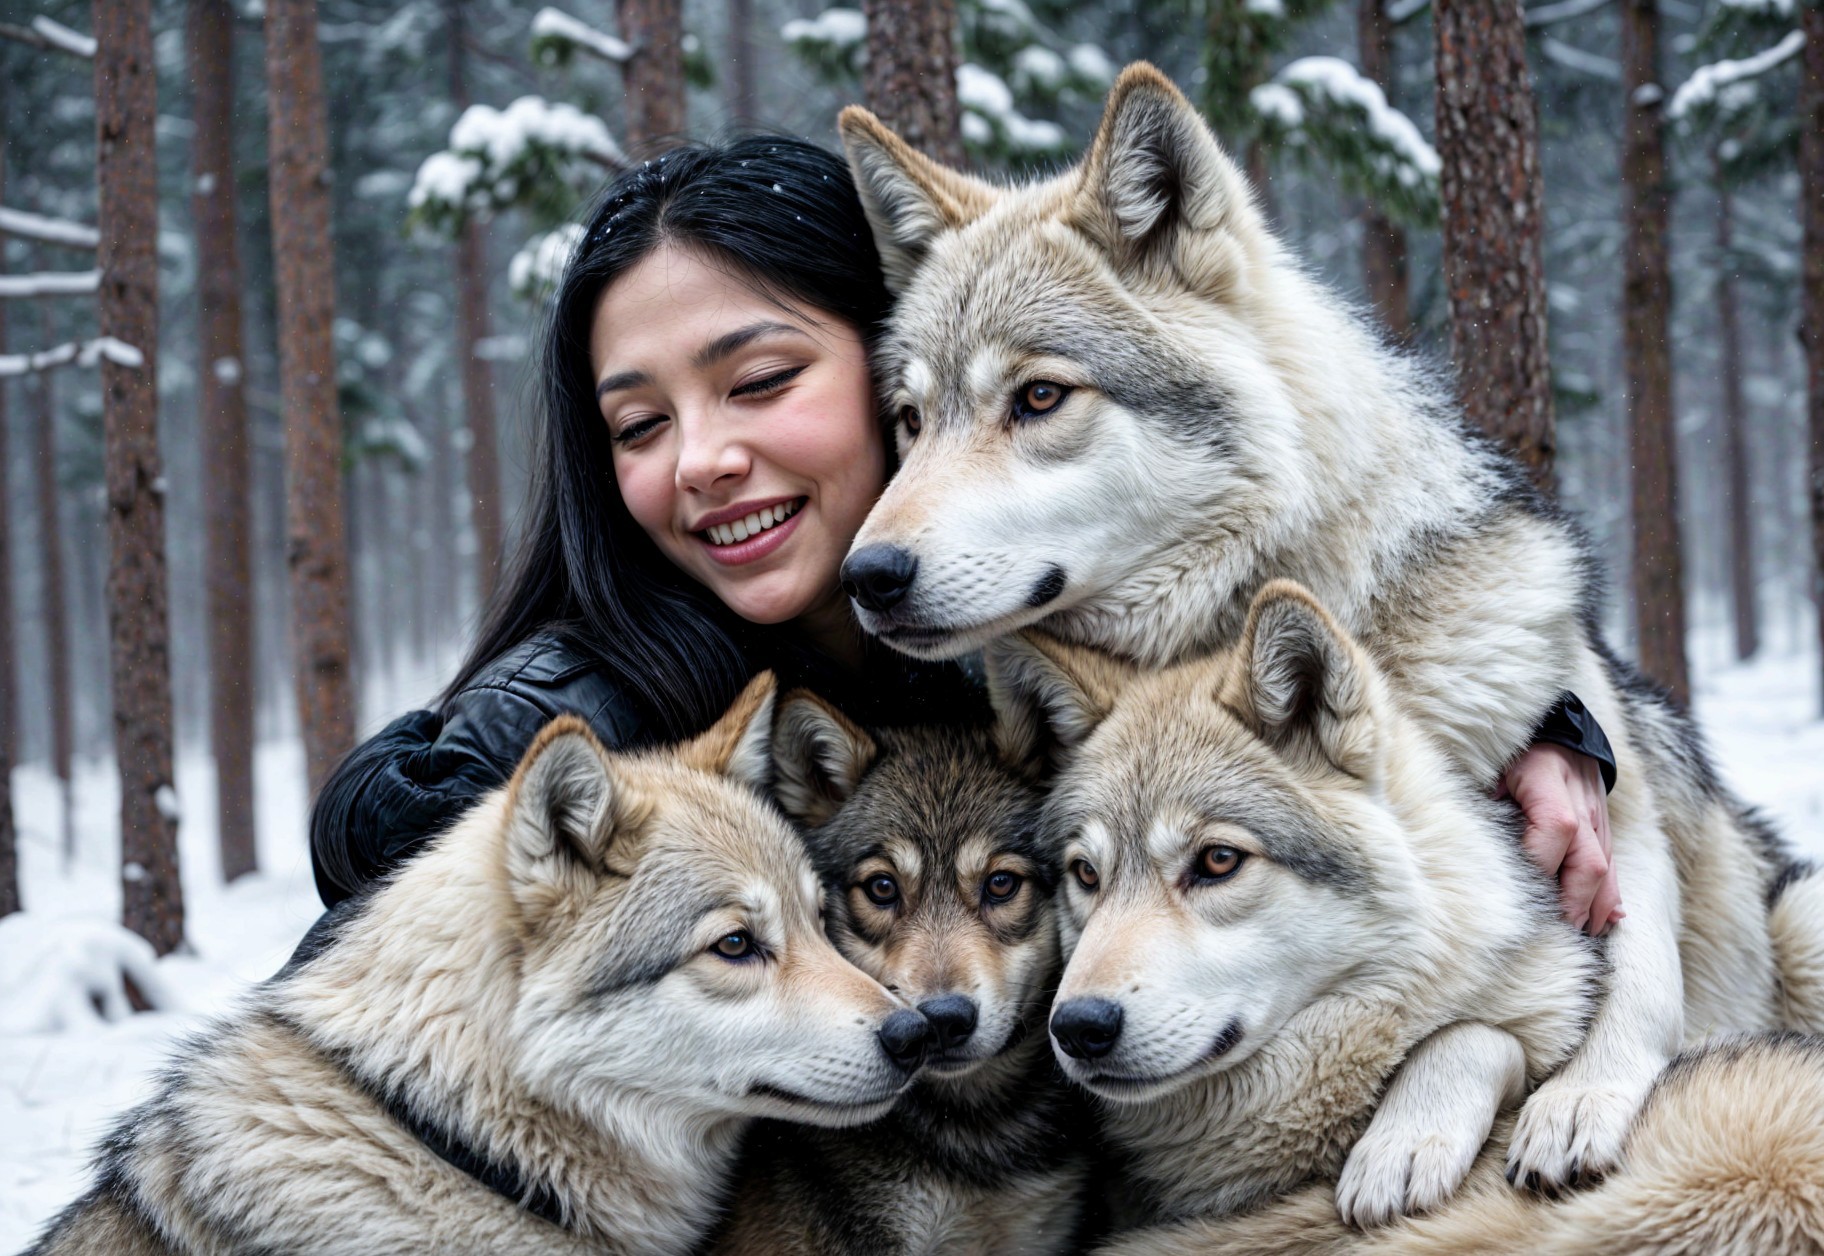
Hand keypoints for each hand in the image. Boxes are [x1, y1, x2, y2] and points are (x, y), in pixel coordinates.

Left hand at [1499, 743, 1621, 934]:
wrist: (1556, 725)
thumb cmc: (1512, 748)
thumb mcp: (1492, 763)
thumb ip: (1486, 798)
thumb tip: (1472, 843)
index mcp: (1549, 781)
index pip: (1555, 828)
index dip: (1540, 863)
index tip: (1521, 893)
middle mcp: (1581, 803)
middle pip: (1589, 860)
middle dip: (1572, 902)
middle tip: (1555, 933)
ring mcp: (1597, 816)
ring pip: (1606, 868)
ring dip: (1592, 907)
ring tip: (1578, 937)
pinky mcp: (1603, 825)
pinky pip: (1613, 863)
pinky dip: (1610, 896)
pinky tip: (1606, 922)